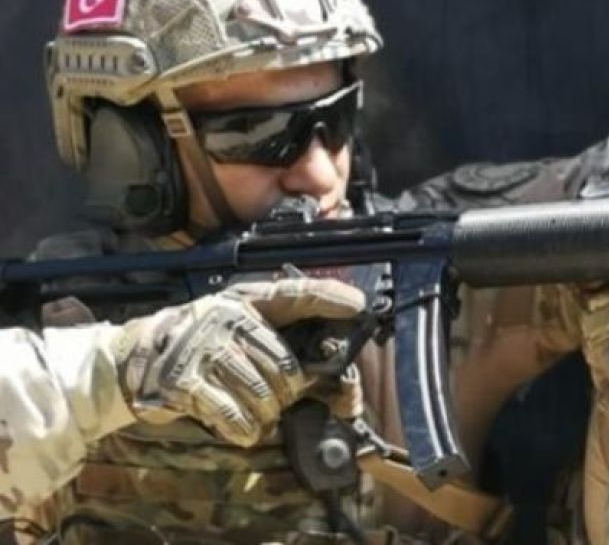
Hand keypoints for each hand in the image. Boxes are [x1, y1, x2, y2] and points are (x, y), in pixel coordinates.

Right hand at [112, 277, 365, 445]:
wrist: (135, 361)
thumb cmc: (203, 349)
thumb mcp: (239, 334)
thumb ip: (285, 350)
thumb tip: (344, 389)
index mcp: (245, 302)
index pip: (295, 294)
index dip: (328, 298)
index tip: (358, 305)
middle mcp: (227, 318)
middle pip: (287, 367)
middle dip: (289, 393)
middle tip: (277, 398)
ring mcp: (204, 348)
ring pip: (265, 395)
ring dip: (264, 414)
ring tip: (253, 411)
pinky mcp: (185, 382)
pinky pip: (234, 415)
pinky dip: (243, 428)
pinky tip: (239, 426)